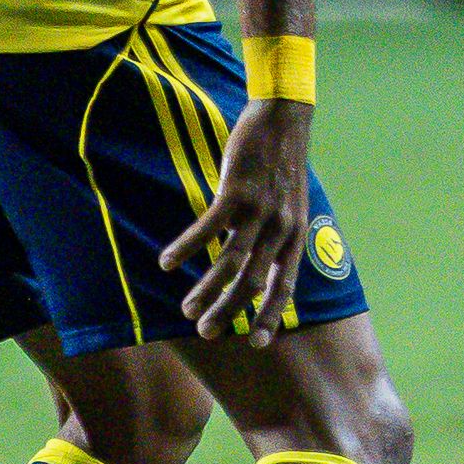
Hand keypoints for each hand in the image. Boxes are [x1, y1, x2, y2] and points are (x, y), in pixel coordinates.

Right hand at [160, 100, 316, 342]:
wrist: (284, 119)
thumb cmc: (282, 164)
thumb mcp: (290, 206)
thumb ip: (276, 236)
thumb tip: (255, 263)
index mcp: (295, 236)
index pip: (285, 286)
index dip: (270, 316)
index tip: (255, 343)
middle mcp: (280, 229)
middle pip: (253, 283)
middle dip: (229, 311)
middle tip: (206, 331)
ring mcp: (259, 211)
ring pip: (230, 263)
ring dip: (206, 289)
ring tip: (187, 308)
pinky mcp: (236, 191)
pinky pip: (208, 229)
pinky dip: (186, 248)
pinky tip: (167, 263)